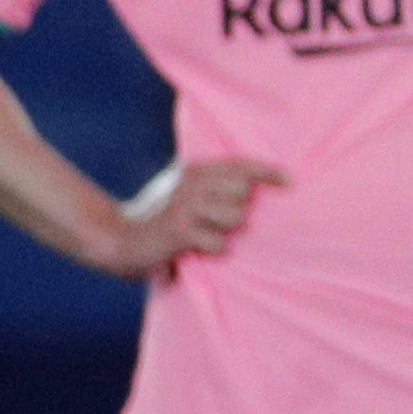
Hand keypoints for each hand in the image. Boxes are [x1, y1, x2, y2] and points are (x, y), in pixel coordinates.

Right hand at [95, 158, 289, 277]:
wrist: (122, 240)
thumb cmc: (163, 221)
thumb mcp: (187, 196)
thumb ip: (215, 189)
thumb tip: (252, 189)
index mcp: (195, 171)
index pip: (239, 164)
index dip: (267, 171)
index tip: (290, 181)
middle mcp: (192, 183)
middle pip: (243, 191)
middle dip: (239, 208)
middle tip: (217, 220)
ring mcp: (186, 206)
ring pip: (235, 216)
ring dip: (227, 230)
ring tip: (207, 234)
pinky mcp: (180, 230)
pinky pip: (219, 242)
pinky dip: (213, 249)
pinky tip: (197, 248)